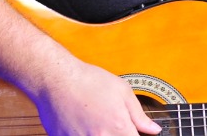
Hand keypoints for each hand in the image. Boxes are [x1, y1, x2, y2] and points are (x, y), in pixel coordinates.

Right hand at [35, 60, 161, 134]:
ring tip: (93, 123)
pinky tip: (79, 124)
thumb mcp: (121, 90)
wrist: (53, 76)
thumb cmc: (85, 79)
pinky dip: (80, 133)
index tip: (131, 133)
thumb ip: (139, 114)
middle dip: (116, 135)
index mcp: (120, 129)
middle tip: (109, 125)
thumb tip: (153, 129)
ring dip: (97, 134)